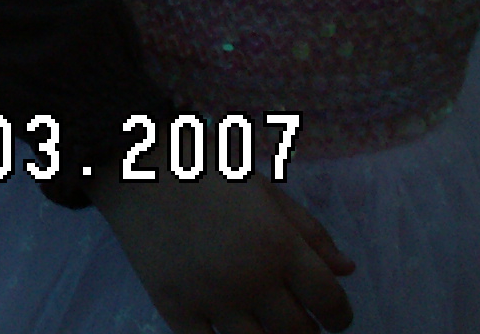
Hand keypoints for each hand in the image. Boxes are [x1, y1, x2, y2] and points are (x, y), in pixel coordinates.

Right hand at [94, 168, 354, 332]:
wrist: (132, 161)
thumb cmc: (204, 166)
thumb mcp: (264, 188)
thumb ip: (308, 230)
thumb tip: (347, 270)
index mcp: (278, 244)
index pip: (330, 302)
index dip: (339, 316)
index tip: (332, 316)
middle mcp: (251, 278)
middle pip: (299, 333)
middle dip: (308, 331)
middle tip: (299, 322)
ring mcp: (211, 297)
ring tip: (265, 326)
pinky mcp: (174, 307)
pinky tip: (228, 329)